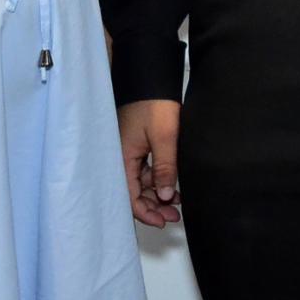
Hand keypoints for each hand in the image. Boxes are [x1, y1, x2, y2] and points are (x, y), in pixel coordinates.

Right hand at [118, 99, 181, 226]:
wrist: (151, 78)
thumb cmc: (154, 104)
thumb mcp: (164, 138)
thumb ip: (165, 168)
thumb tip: (167, 196)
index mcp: (122, 158)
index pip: (129, 196)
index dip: (145, 212)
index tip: (163, 221)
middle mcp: (122, 158)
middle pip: (134, 192)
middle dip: (153, 206)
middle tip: (174, 216)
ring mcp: (129, 152)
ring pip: (141, 183)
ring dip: (157, 194)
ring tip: (177, 203)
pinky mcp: (137, 145)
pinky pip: (144, 171)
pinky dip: (157, 180)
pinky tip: (172, 185)